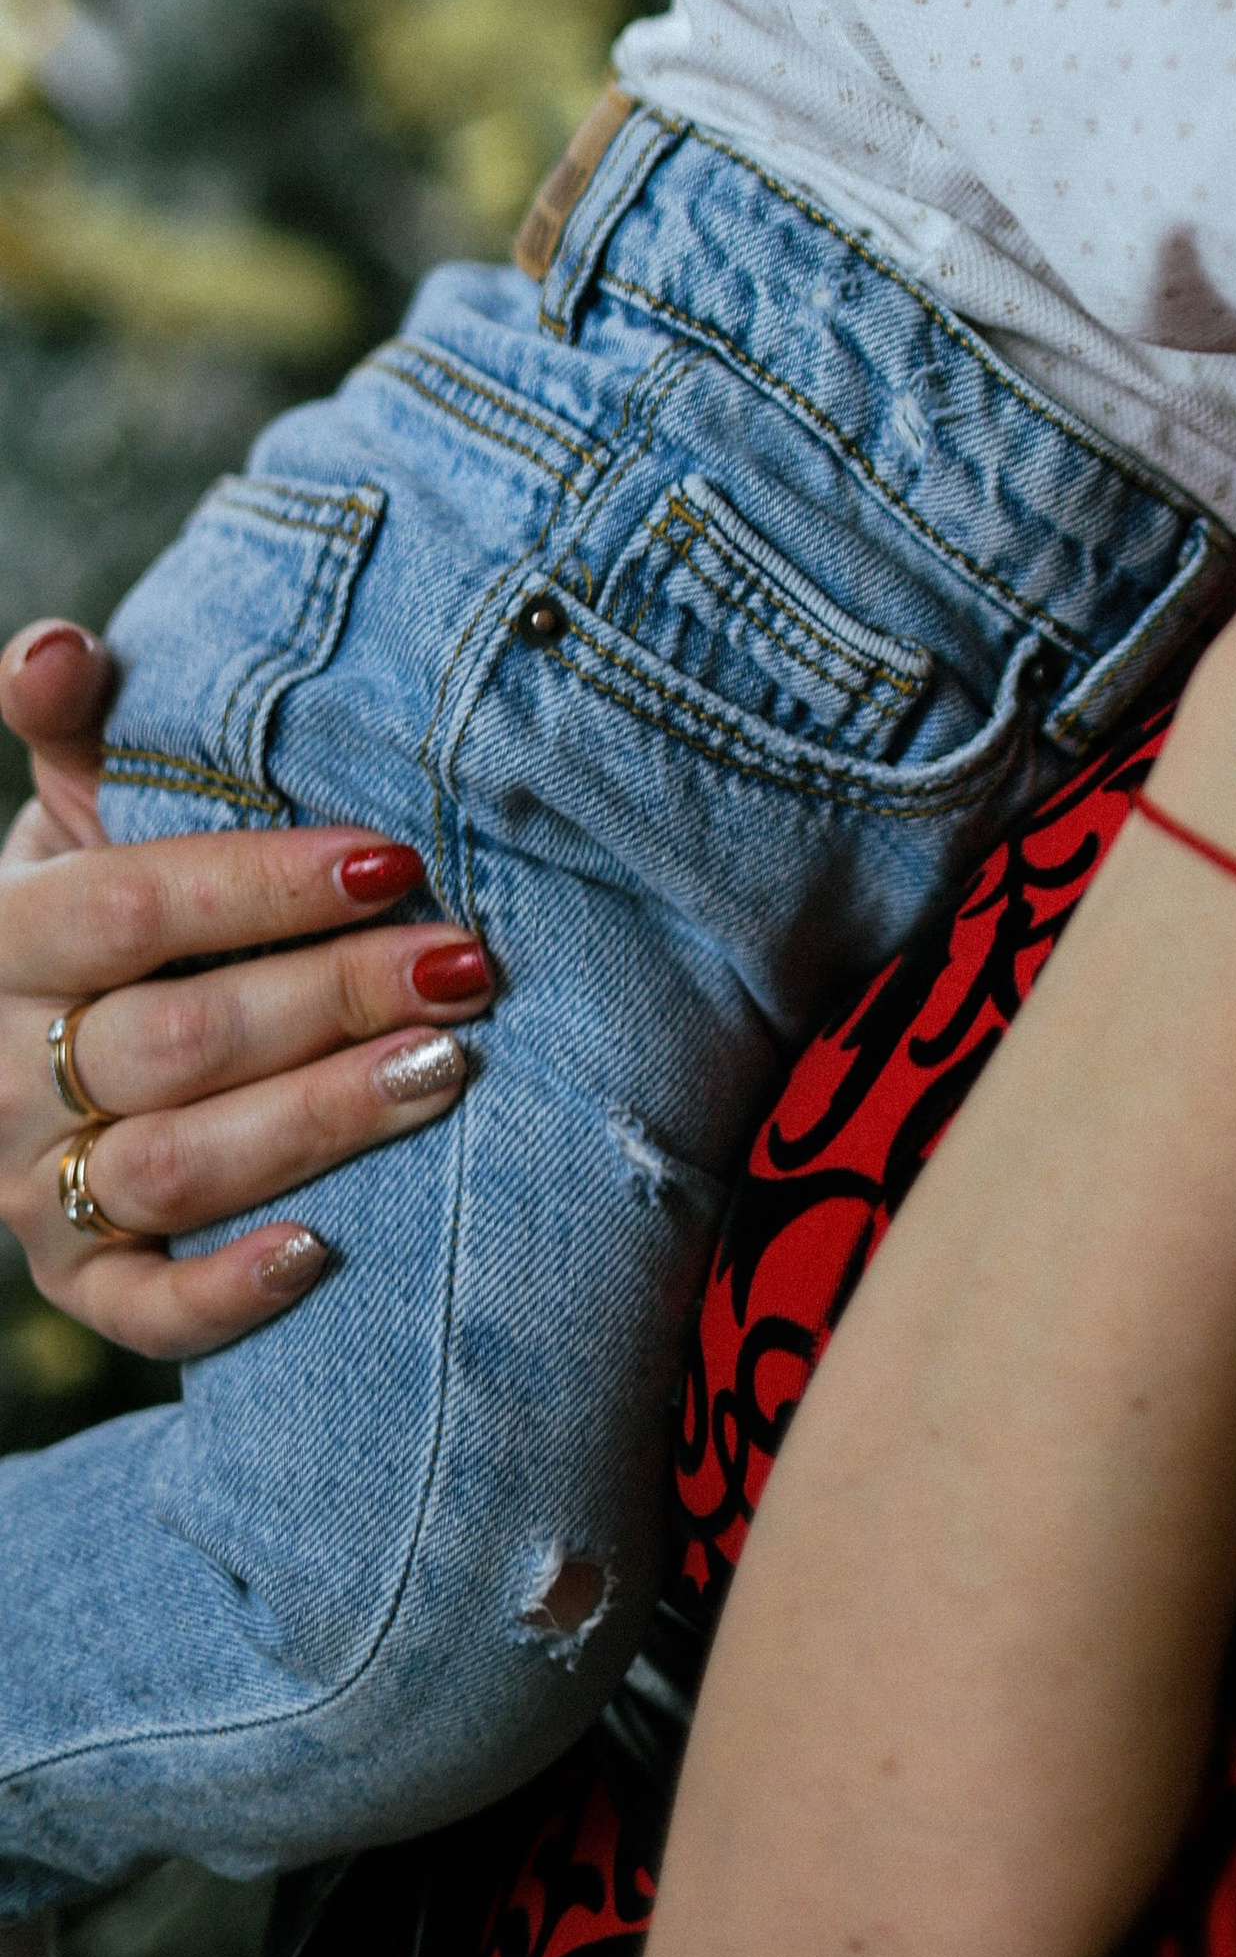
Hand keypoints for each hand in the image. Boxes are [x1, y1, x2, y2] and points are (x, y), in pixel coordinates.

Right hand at [1, 622, 492, 1357]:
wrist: (32, 1032)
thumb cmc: (101, 896)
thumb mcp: (79, 804)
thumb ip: (79, 723)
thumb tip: (54, 647)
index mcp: (8, 936)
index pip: (130, 910)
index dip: (261, 886)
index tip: (396, 859)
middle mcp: (4, 1071)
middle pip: (174, 1041)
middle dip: (332, 1000)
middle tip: (468, 967)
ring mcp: (34, 1184)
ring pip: (175, 1168)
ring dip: (317, 1123)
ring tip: (446, 1071)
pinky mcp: (76, 1277)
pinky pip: (143, 1308)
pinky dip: (227, 1295)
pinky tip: (327, 1254)